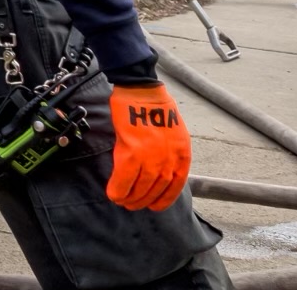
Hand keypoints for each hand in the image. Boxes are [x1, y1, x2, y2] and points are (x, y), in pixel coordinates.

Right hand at [105, 83, 190, 211]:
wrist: (141, 89)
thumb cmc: (155, 106)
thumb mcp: (172, 132)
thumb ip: (168, 151)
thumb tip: (157, 166)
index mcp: (182, 154)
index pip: (175, 186)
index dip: (164, 199)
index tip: (155, 206)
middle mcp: (169, 160)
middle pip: (157, 189)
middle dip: (144, 200)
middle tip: (133, 205)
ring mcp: (151, 157)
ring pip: (141, 187)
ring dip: (130, 198)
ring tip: (122, 201)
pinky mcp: (132, 151)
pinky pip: (125, 177)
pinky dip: (118, 188)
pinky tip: (113, 194)